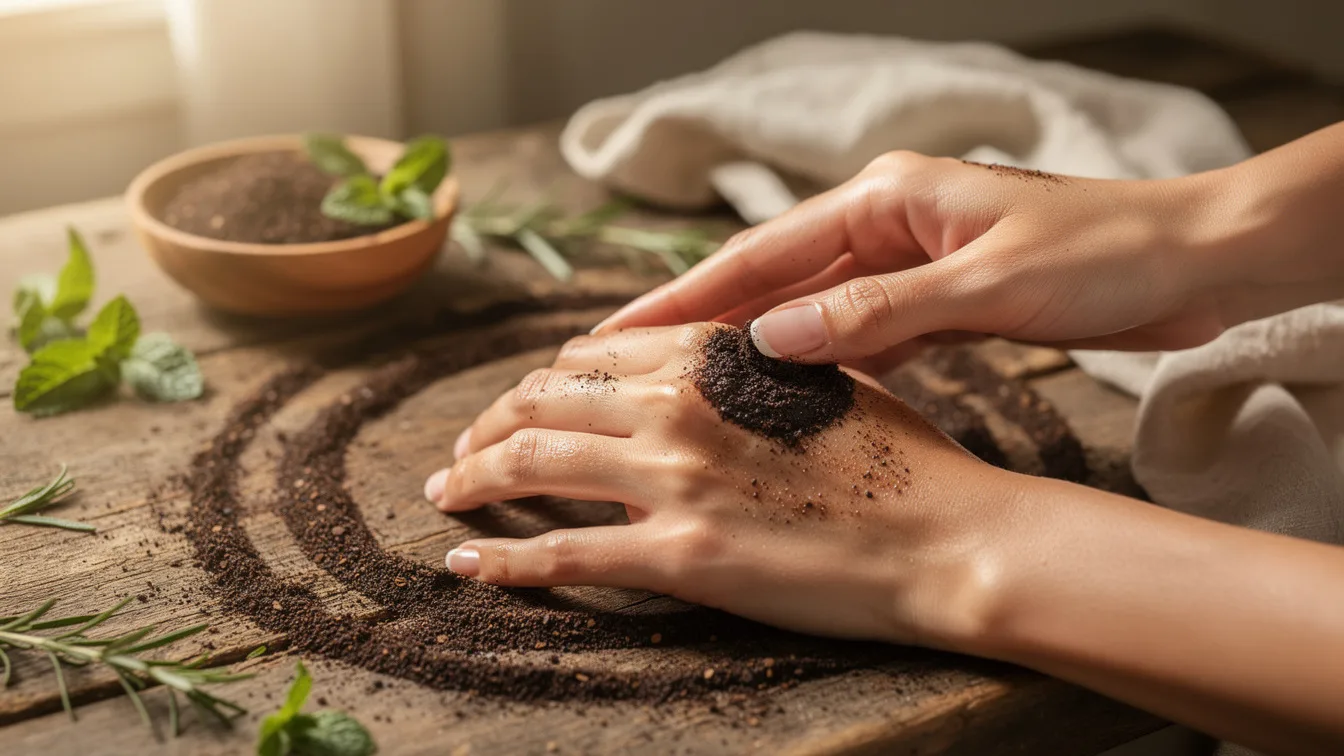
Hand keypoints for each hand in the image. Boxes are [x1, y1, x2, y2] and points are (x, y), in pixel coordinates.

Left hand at [422, 324, 1013, 645]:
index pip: (587, 357)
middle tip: (463, 451)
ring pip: (531, 465)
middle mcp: (676, 404)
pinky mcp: (679, 556)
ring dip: (474, 478)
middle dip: (486, 426)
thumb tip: (681, 384)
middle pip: (540, 404)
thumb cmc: (898, 457)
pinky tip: (466, 564)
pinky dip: (502, 561)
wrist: (947, 535)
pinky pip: (562, 555)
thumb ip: (735, 374)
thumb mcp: (814, 382)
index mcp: (709, 354)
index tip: (517, 405)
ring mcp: (673, 480)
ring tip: (447, 492)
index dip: (537, 382)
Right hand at [593, 152, 1244, 366]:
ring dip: (756, 356)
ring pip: (812, 317)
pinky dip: (825, 373)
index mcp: (885, 199)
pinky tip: (788, 407)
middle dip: (701, 328)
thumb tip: (768, 341)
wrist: (1195, 260)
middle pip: (773, 284)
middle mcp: (886, 226)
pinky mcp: (941, 304)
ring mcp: (911, 266)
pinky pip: (862, 341)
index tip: (618, 334)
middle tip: (624, 373)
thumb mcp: (984, 285)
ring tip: (688, 399)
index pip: (761, 253)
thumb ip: (874, 314)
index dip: (684, 298)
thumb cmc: (1102, 254)